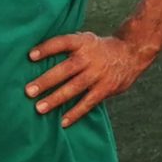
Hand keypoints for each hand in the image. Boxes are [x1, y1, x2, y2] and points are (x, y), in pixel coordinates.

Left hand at [25, 33, 158, 127]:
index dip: (47, 48)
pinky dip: (76, 113)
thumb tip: (35, 56)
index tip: (30, 55)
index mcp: (83, 42)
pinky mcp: (106, 88)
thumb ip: (67, 46)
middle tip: (29, 91)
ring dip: (56, 98)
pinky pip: (89, 102)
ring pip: (75, 88)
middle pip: (66, 69)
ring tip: (39, 108)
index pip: (62, 43)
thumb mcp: (86, 40)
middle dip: (47, 80)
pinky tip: (63, 122)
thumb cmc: (99, 48)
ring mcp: (98, 74)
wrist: (132, 52)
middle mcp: (90, 57)